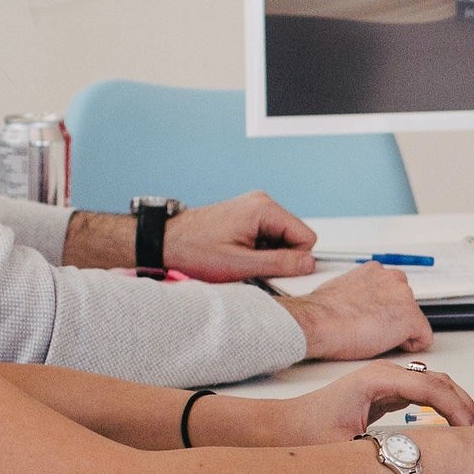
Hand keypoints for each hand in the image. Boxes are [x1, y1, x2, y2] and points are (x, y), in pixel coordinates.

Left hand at [162, 191, 319, 281]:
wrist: (165, 242)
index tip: (273, 270)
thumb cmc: (194, 249)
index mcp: (264, 209)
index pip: (306, 237)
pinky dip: (258, 249)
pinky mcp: (247, 215)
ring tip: (240, 260)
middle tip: (252, 266)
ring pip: (281, 238)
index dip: (294, 259)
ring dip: (267, 254)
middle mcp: (262, 203)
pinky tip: (238, 254)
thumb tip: (308, 263)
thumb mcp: (240, 264)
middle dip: (279, 256)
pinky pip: (268, 236)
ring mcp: (254, 207)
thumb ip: (279, 263)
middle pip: (294, 236)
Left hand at [230, 361, 473, 446]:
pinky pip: (423, 393)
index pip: (431, 387)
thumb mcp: (344, 446)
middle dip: (464, 404)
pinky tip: (451, 422)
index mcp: (377, 379)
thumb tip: (414, 458)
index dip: (456, 408)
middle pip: (439, 381)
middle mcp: (384, 374)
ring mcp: (385, 381)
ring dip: (456, 403)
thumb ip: (381, 448)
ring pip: (434, 385)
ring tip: (473, 427)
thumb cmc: (304, 432)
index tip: (470, 428)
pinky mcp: (384, 392)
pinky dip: (442, 406)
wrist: (278, 429)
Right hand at [279, 265, 432, 359]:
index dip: (383, 310)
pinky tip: (388, 346)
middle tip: (372, 331)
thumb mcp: (340, 290)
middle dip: (393, 319)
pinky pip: (423, 338)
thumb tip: (356, 304)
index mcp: (375, 271)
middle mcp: (393, 279)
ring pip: (414, 321)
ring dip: (399, 331)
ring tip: (374, 338)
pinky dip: (410, 346)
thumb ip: (358, 293)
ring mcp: (405, 297)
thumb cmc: (322, 313)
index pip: (392, 291)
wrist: (318, 322)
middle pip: (406, 305)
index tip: (373, 319)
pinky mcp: (411, 318)